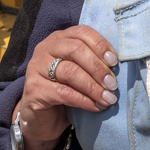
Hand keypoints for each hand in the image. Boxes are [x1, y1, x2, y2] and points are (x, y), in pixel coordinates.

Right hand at [13, 25, 118, 149]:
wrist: (42, 116)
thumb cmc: (65, 89)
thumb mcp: (79, 70)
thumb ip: (91, 62)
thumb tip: (116, 66)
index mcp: (58, 38)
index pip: (82, 32)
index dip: (100, 45)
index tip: (115, 62)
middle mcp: (45, 48)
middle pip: (75, 49)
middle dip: (98, 67)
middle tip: (113, 84)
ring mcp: (36, 68)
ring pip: (70, 72)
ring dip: (93, 87)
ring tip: (108, 98)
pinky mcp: (33, 89)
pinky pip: (63, 93)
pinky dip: (83, 100)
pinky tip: (96, 106)